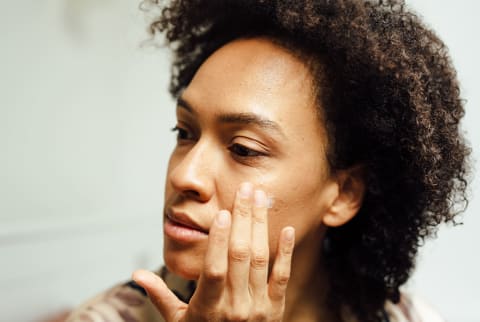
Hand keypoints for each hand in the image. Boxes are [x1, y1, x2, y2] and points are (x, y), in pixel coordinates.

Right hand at [132, 182, 294, 321]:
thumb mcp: (177, 321)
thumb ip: (159, 295)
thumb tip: (136, 273)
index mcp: (208, 307)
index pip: (215, 268)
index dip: (220, 239)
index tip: (223, 212)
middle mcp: (235, 306)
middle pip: (241, 255)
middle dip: (243, 218)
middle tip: (245, 189)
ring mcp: (258, 308)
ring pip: (260, 259)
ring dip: (261, 226)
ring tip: (260, 198)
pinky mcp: (275, 308)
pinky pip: (282, 277)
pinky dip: (286, 253)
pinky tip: (287, 229)